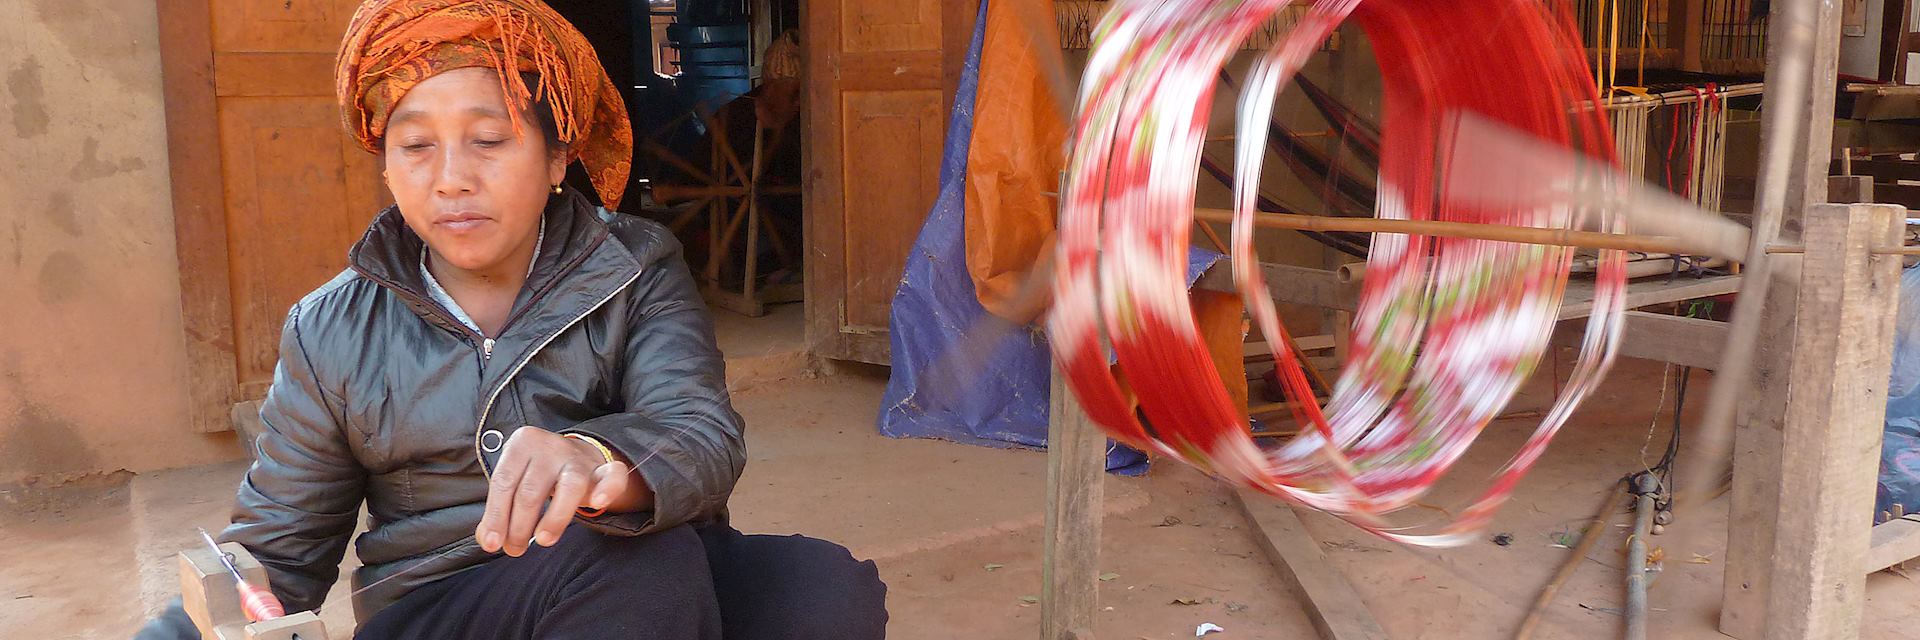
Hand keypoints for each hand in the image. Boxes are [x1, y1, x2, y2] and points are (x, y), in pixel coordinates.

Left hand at [475, 427, 651, 556]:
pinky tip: (599, 502)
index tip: (491, 543)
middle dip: (519, 527)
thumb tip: (487, 540)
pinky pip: (612, 476)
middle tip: (514, 550)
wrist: (575, 454)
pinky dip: (608, 489)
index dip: (496, 516)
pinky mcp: (604, 469)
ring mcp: (579, 457)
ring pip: (569, 487)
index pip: (504, 481)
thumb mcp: (513, 483)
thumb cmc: (536, 474)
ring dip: (554, 518)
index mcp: (522, 443)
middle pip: (531, 490)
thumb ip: (499, 509)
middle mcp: (550, 446)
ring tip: (542, 540)